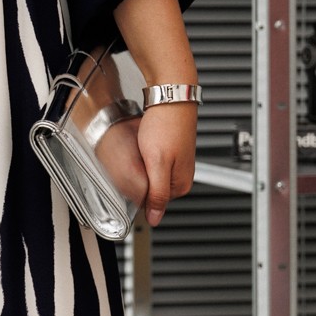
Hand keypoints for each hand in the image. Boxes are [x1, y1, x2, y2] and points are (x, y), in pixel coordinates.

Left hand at [136, 101, 196, 225]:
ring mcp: (177, 162)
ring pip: (150, 174)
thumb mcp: (158, 165)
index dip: (139, 191)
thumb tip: (155, 219)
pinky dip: (144, 155)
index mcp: (181, 184)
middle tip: (138, 159)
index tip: (134, 176)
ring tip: (142, 149)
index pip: (153, 203)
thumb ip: (157, 193)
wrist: (170, 96)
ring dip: (141, 165)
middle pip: (152, 188)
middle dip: (140, 177)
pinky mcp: (170, 150)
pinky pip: (152, 161)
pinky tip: (143, 145)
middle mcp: (182, 175)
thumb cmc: (166, 126)